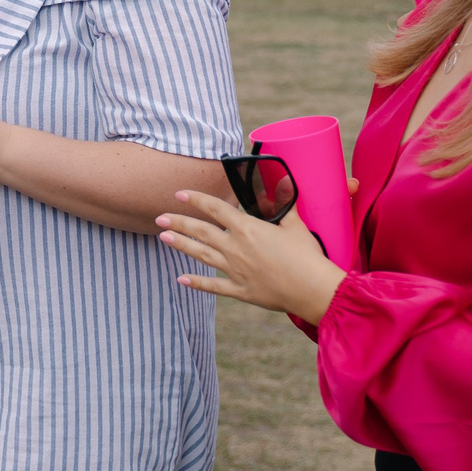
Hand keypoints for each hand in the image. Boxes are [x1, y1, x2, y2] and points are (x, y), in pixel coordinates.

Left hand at [157, 189, 344, 323]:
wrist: (312, 289)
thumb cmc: (306, 255)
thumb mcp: (294, 225)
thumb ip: (282, 204)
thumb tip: (284, 180)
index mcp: (247, 228)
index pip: (215, 208)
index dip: (196, 200)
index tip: (179, 194)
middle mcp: (235, 247)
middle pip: (201, 231)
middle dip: (178, 222)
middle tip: (159, 218)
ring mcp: (235, 270)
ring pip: (201, 255)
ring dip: (181, 245)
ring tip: (163, 238)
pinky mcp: (239, 290)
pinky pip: (213, 286)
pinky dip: (196, 283)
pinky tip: (180, 279)